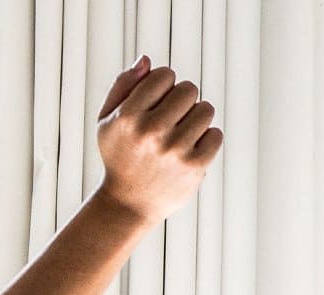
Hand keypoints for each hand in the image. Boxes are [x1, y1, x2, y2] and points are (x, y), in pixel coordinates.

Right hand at [95, 57, 223, 223]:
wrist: (127, 205)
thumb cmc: (119, 156)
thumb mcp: (108, 123)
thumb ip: (123, 87)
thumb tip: (147, 60)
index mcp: (126, 118)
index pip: (165, 75)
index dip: (163, 87)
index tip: (154, 104)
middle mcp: (149, 133)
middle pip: (189, 89)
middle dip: (182, 102)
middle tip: (168, 122)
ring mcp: (173, 150)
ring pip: (206, 110)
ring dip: (195, 120)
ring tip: (178, 137)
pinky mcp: (194, 166)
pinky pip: (215, 134)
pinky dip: (205, 142)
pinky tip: (187, 153)